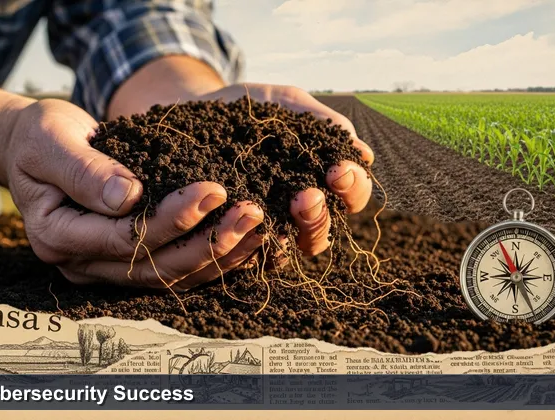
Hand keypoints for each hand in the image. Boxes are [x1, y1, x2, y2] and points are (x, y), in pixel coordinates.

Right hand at [0, 99, 265, 290]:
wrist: (34, 147)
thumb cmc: (39, 137)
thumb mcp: (50, 141)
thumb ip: (84, 170)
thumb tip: (128, 198)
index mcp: (57, 235)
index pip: (124, 237)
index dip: (172, 219)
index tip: (213, 190)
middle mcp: (82, 263)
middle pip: (154, 266)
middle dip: (207, 242)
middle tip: (250, 212)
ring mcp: (105, 267)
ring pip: (168, 275)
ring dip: (217, 256)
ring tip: (258, 229)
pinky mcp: (128, 260)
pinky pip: (173, 269)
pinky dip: (210, 259)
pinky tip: (244, 243)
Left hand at [197, 83, 374, 255]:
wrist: (192, 109)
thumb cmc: (246, 108)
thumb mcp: (285, 103)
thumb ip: (320, 123)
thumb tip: (362, 153)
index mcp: (319, 180)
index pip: (353, 196)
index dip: (353, 188)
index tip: (338, 171)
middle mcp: (295, 212)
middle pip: (322, 232)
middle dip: (319, 216)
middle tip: (306, 196)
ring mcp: (264, 227)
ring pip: (287, 251)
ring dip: (286, 235)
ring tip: (273, 209)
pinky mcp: (229, 237)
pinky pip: (246, 256)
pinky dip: (247, 245)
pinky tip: (242, 225)